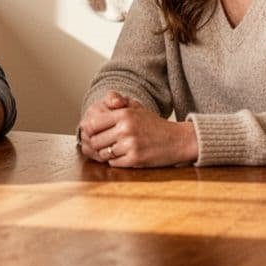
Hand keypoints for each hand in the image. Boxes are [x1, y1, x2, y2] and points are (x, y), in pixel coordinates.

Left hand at [78, 91, 197, 167]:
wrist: (177, 140)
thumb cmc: (153, 124)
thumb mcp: (136, 107)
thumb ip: (117, 101)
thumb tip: (99, 104)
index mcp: (124, 114)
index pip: (92, 123)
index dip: (89, 130)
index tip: (93, 133)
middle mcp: (126, 129)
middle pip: (95, 141)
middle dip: (97, 144)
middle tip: (103, 144)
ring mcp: (130, 145)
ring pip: (103, 153)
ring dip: (106, 153)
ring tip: (115, 149)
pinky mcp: (135, 159)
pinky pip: (114, 163)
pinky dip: (116, 161)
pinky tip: (124, 155)